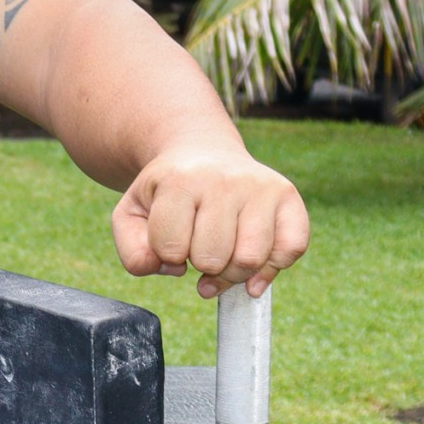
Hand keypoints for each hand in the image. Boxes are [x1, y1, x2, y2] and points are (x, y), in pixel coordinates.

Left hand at [111, 144, 306, 297]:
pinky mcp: (287, 194)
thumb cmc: (167, 192)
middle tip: (198, 247)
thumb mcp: (132, 215)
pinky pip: (291, 249)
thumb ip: (134, 253)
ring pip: (250, 260)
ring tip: (223, 253)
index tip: (170, 240)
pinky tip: (253, 261)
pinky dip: (272, 266)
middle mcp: (223, 179)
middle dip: (201, 265)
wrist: (201, 152)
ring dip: (233, 271)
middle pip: (212, 259)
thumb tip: (173, 270)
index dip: (166, 256)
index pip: (171, 249)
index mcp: (179, 181)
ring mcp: (259, 185)